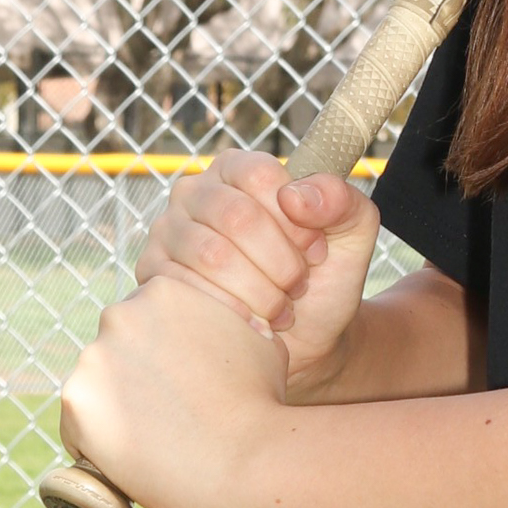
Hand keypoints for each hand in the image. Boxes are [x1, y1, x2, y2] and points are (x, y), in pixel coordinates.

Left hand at [59, 270, 286, 507]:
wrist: (246, 456)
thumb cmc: (260, 402)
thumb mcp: (259, 339)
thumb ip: (233, 325)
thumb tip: (238, 327)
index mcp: (162, 291)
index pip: (144, 320)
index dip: (160, 354)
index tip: (176, 381)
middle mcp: (120, 315)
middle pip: (115, 349)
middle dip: (133, 377)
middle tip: (165, 412)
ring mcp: (93, 357)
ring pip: (94, 386)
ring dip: (116, 408)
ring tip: (153, 439)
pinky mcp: (75, 401)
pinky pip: (77, 426)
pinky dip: (97, 443)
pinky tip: (131, 456)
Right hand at [135, 149, 380, 398]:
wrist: (304, 337)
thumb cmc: (325, 276)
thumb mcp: (353, 233)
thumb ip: (342, 201)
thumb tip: (296, 197)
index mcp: (239, 169)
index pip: (259, 175)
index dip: (295, 220)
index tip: (315, 250)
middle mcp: (196, 192)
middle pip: (237, 217)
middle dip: (280, 262)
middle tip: (298, 285)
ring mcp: (168, 232)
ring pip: (213, 256)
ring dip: (259, 291)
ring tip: (279, 307)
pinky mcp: (154, 275)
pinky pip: (185, 289)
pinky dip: (231, 311)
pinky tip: (253, 323)